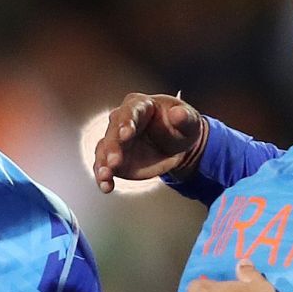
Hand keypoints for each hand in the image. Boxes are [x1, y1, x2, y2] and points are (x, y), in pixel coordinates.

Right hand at [91, 92, 206, 192]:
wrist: (177, 146)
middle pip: (113, 132)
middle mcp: (123, 121)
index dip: (126, 123)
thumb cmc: (180, 127)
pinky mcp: (115, 159)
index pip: (130, 111)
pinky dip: (104, 177)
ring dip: (103, 164)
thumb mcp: (189, 121)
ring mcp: (117, 141)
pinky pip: (105, 167)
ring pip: (104, 150)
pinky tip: (106, 186)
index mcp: (139, 105)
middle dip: (113, 147)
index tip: (126, 134)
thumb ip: (184, 118)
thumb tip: (178, 114)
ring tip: (105, 176)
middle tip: (114, 161)